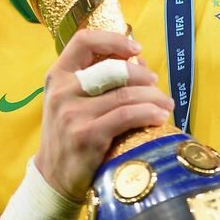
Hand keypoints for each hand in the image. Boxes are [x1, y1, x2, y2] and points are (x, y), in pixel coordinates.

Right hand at [35, 30, 173, 201]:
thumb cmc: (70, 135)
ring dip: (153, 97)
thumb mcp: (73, 102)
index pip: (83, 41)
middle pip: (112, 68)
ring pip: (125, 94)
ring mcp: (72, 113)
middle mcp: (62, 91)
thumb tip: (140, 61)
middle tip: (156, 84)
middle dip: (142, 75)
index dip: (113, 39)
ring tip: (165, 104)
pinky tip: (159, 117)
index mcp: (57, 76)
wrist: (53, 179)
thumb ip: (98, 80)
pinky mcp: (87, 135)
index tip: (135, 48)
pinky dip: (149, 113)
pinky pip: (127, 115)